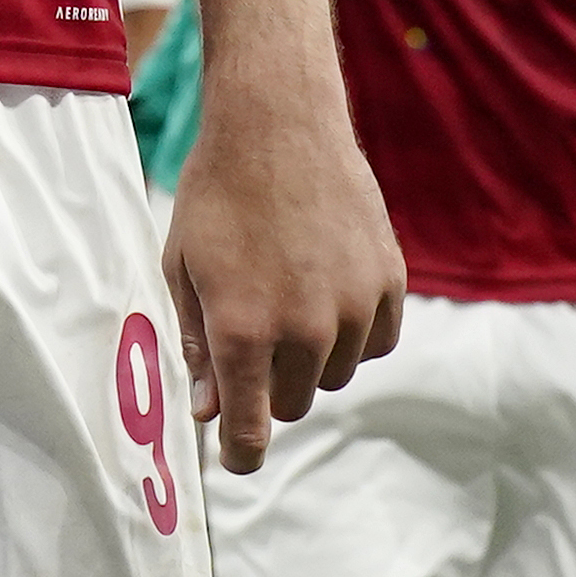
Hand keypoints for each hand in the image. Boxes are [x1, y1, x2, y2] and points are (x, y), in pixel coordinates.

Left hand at [161, 73, 403, 473]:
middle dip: (269, 385)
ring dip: (312, 355)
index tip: (238, 455)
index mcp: (244, 332)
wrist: (279, 122)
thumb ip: (198, 346)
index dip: (240, 453)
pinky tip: (329, 287)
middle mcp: (304, 330)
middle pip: (293, 404)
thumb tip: (208, 410)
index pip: (249, 432)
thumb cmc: (218, 193)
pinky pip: (377, 343)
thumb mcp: (185, 268)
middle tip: (254, 332)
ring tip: (290, 292)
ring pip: (336, 376)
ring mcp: (354, 308)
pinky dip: (355, 331)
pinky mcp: (390, 283)